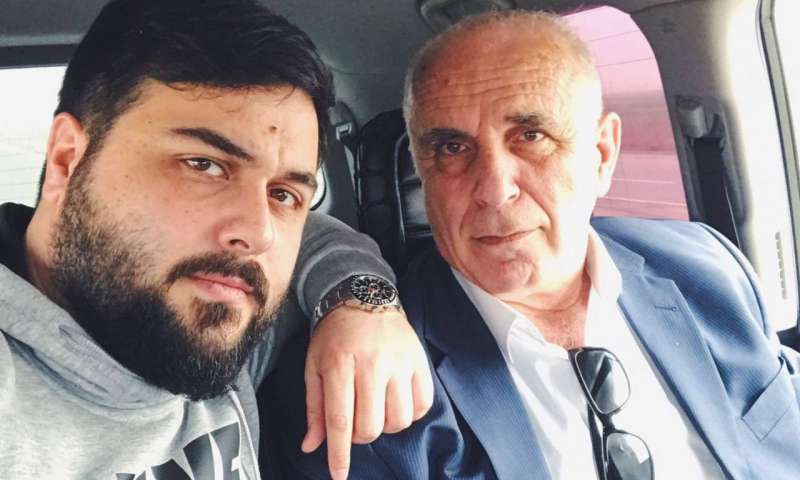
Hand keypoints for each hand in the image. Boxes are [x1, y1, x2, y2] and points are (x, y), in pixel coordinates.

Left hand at [301, 307, 433, 479]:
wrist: (364, 298)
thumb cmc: (334, 336)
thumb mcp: (314, 367)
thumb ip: (315, 408)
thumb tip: (311, 446)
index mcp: (339, 364)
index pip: (340, 421)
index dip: (339, 455)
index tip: (338, 476)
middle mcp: (372, 363)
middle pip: (371, 426)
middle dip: (359, 436)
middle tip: (354, 421)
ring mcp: (400, 362)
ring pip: (398, 421)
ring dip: (384, 426)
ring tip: (375, 409)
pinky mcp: (419, 361)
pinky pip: (421, 406)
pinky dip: (408, 414)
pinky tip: (395, 402)